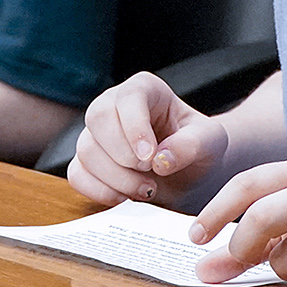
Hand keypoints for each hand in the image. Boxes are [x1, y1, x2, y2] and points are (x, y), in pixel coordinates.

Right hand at [67, 72, 230, 208]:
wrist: (190, 172)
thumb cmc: (198, 147)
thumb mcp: (210, 141)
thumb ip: (192, 145)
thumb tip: (161, 160)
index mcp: (144, 89)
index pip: (127, 98)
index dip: (135, 128)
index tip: (150, 158)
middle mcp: (113, 105)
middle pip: (97, 118)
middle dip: (122, 154)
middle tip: (149, 173)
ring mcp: (96, 133)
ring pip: (86, 149)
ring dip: (115, 178)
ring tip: (147, 189)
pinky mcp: (87, 161)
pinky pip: (77, 174)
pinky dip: (98, 191)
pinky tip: (125, 197)